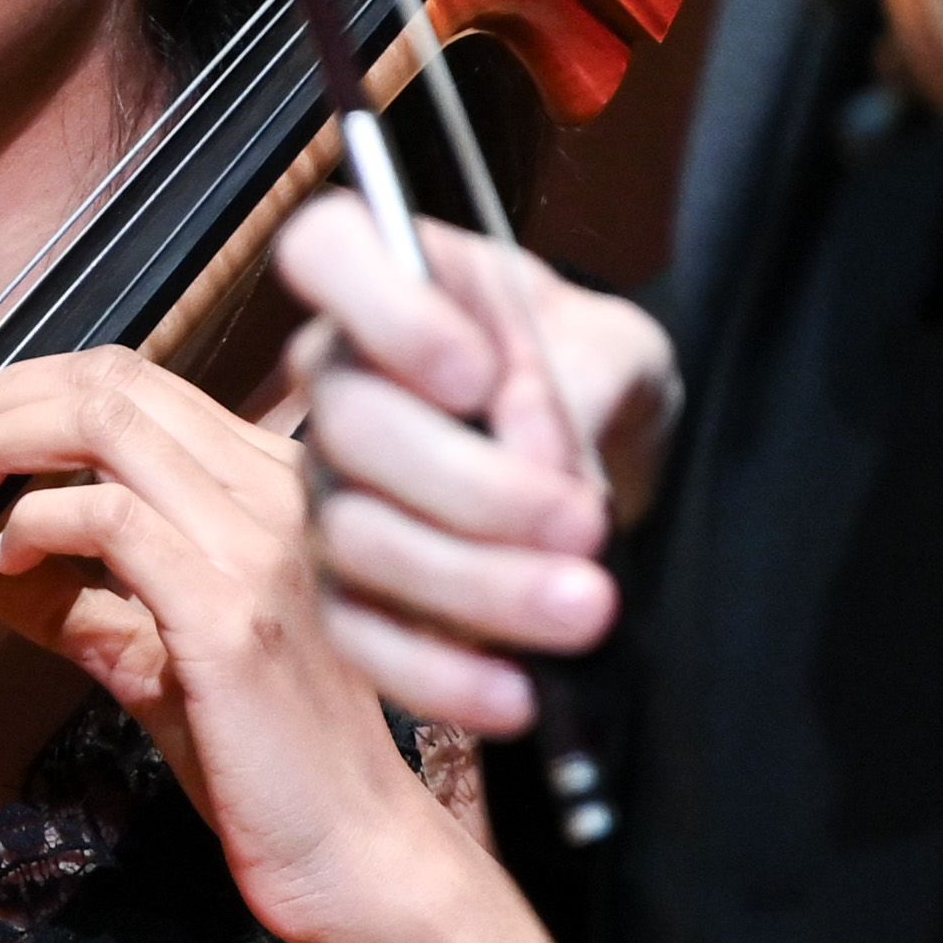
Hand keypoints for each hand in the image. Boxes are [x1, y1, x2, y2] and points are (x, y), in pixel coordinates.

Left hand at [0, 349, 460, 942]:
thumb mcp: (165, 652)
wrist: (351, 846)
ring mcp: (263, 544)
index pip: (141, 381)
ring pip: (106, 424)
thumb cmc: (268, 758)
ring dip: (3, 449)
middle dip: (4, 405)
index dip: (37, 392)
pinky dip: (34, 525)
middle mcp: (284, 491)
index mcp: (280, 484)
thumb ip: (88, 596)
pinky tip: (7, 562)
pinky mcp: (231, 611)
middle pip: (115, 381)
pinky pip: (108, 517)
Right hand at [275, 205, 668, 740]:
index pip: (324, 250)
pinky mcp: (348, 591)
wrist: (605, 467)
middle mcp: (339, 383)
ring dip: (477, 587)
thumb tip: (528, 449)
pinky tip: (518, 693)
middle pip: (351, 427)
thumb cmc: (594, 377)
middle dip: (473, 488)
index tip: (477, 374)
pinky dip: (440, 675)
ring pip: (361, 541)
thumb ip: (576, 374)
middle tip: (582, 523)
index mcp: (389, 281)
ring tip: (585, 608)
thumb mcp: (618, 344)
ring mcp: (330, 493)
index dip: (387, 314)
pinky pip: (363, 640)